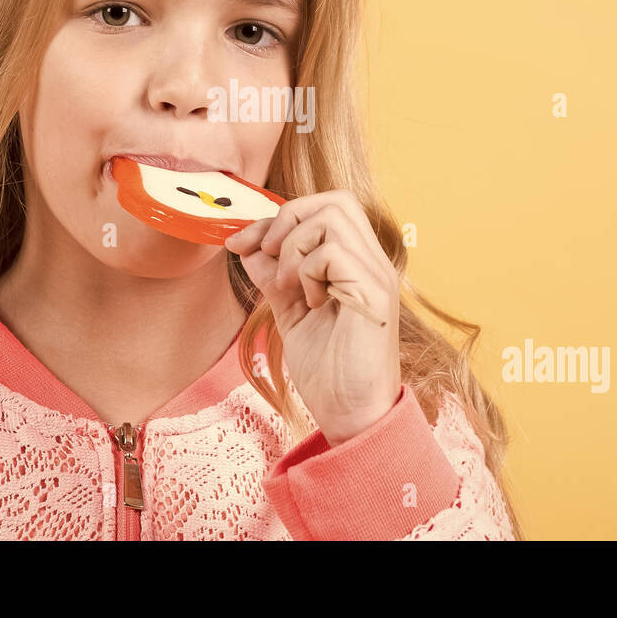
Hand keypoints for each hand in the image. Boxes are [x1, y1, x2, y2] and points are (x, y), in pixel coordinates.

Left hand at [224, 190, 401, 445]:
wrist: (352, 417)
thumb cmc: (329, 372)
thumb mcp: (289, 313)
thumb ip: (273, 277)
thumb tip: (247, 245)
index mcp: (355, 263)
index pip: (324, 208)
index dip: (278, 217)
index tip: (240, 242)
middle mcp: (371, 262)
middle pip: (335, 200)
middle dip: (288, 218)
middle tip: (269, 255)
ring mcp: (376, 276)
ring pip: (332, 219)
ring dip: (297, 248)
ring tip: (292, 288)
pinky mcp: (374, 295)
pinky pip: (335, 252)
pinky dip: (309, 271)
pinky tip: (310, 303)